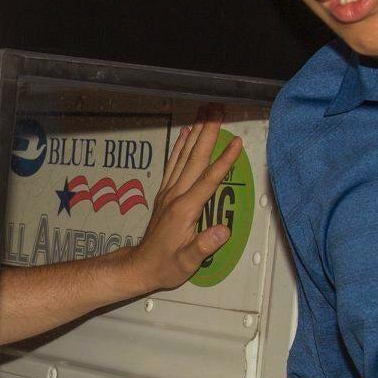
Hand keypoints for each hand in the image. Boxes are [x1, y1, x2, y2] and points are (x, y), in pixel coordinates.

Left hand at [120, 106, 244, 292]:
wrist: (140, 266)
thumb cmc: (166, 266)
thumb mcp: (188, 262)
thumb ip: (204, 245)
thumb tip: (223, 230)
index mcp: (185, 209)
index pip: (208, 179)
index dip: (224, 160)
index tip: (236, 142)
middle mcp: (175, 195)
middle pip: (196, 159)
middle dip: (208, 134)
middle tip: (218, 111)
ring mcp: (168, 192)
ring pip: (184, 157)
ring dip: (196, 134)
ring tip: (205, 113)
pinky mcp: (165, 194)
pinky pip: (173, 164)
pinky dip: (180, 146)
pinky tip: (185, 133)